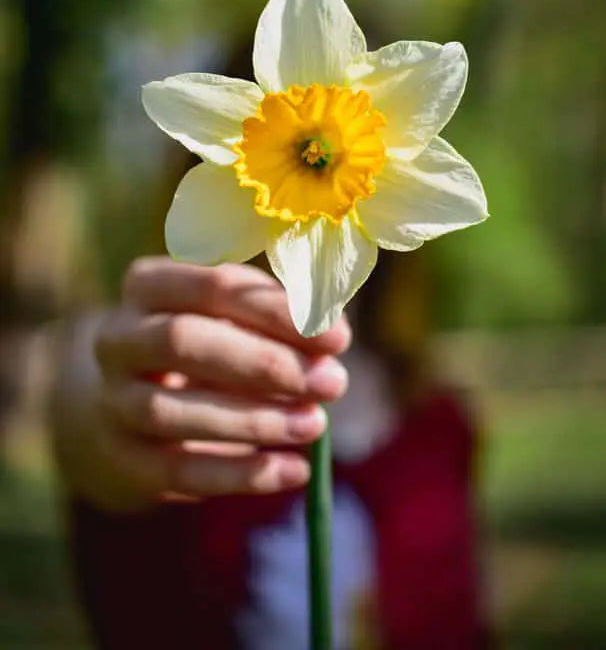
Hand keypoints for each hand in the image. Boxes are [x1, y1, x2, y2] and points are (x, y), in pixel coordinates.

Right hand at [53, 257, 349, 509]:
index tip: (337, 337)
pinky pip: (179, 471)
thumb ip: (279, 317)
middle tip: (330, 381)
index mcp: (148, 284)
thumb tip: (332, 336)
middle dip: (264, 364)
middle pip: (182, 341)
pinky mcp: (125, 459)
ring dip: (254, 420)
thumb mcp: (236, 315)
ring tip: (315, 424)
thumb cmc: (209, 341)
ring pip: (173, 410)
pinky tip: (294, 470)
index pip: (213, 286)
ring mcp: (114, 400)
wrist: (139, 401)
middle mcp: (118, 338)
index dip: (278, 311)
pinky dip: (242, 475)